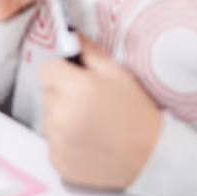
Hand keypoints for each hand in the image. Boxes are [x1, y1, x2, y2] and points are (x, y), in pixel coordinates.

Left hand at [39, 37, 162, 190]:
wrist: (150, 160)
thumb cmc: (138, 116)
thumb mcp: (120, 77)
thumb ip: (92, 53)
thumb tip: (72, 34)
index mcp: (77, 89)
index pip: (46, 69)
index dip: (60, 72)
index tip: (74, 80)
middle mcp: (62, 114)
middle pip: (47, 93)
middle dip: (63, 95)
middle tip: (90, 105)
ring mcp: (58, 140)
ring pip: (48, 118)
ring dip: (63, 119)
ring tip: (92, 126)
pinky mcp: (58, 160)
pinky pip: (52, 142)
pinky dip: (65, 142)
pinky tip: (88, 143)